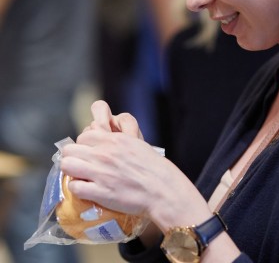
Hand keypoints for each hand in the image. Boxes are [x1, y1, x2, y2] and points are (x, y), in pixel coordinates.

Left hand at [60, 101, 210, 230]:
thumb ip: (117, 140)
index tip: (88, 153)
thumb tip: (104, 140)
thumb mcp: (135, 143)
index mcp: (113, 140)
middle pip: (70, 150)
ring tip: (80, 177)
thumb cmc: (153, 167)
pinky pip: (74, 187)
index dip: (84, 145)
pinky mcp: (100, 192)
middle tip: (81, 166)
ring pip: (67, 165)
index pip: (83, 136)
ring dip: (71, 172)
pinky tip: (86, 190)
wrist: (162, 189)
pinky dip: (77, 189)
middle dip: (74, 157)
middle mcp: (104, 153)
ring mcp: (100, 172)